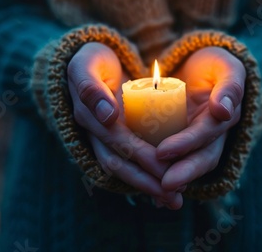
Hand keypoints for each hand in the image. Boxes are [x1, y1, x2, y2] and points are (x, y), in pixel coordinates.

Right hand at [67, 42, 180, 208]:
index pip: (118, 143)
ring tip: (174, 201)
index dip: (141, 158)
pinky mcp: (113, 142)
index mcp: (89, 116)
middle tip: (176, 197)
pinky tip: (164, 191)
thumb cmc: (91, 60)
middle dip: (148, 181)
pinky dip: (144, 179)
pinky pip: (127, 165)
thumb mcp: (86, 64)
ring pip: (123, 170)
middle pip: (120, 164)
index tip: (166, 169)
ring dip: (147, 186)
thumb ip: (91, 87)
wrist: (89, 64)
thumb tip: (108, 115)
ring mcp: (102, 140)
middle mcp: (94, 134)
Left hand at [157, 47, 245, 192]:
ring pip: (191, 166)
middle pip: (202, 158)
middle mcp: (213, 135)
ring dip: (177, 180)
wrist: (197, 66)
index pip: (206, 133)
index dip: (186, 144)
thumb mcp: (224, 66)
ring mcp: (199, 142)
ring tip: (157, 195)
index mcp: (224, 116)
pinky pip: (177, 164)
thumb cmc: (212, 63)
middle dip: (184, 173)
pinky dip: (166, 179)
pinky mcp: (183, 146)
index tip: (162, 152)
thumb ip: (229, 84)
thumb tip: (224, 110)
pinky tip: (152, 197)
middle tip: (163, 186)